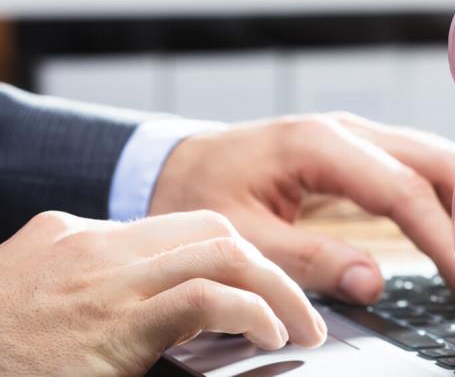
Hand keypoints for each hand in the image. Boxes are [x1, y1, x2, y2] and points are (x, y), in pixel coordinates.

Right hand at [0, 210, 325, 375]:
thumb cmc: (2, 348)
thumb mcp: (38, 306)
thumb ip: (92, 295)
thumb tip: (163, 315)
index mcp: (72, 238)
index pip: (179, 228)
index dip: (234, 257)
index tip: (265, 289)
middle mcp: (89, 245)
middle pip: (210, 228)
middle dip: (266, 265)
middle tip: (298, 309)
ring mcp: (100, 279)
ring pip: (221, 250)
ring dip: (276, 289)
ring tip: (301, 327)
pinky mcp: (112, 322)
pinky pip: (206, 297)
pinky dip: (252, 311)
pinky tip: (270, 336)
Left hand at [149, 113, 454, 303]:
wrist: (173, 163)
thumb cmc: (200, 193)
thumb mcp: (242, 236)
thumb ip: (308, 260)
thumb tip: (375, 283)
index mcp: (320, 143)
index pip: (404, 190)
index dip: (442, 239)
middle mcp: (350, 129)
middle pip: (436, 162)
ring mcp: (360, 135)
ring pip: (436, 159)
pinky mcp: (364, 150)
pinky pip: (420, 167)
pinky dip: (448, 197)